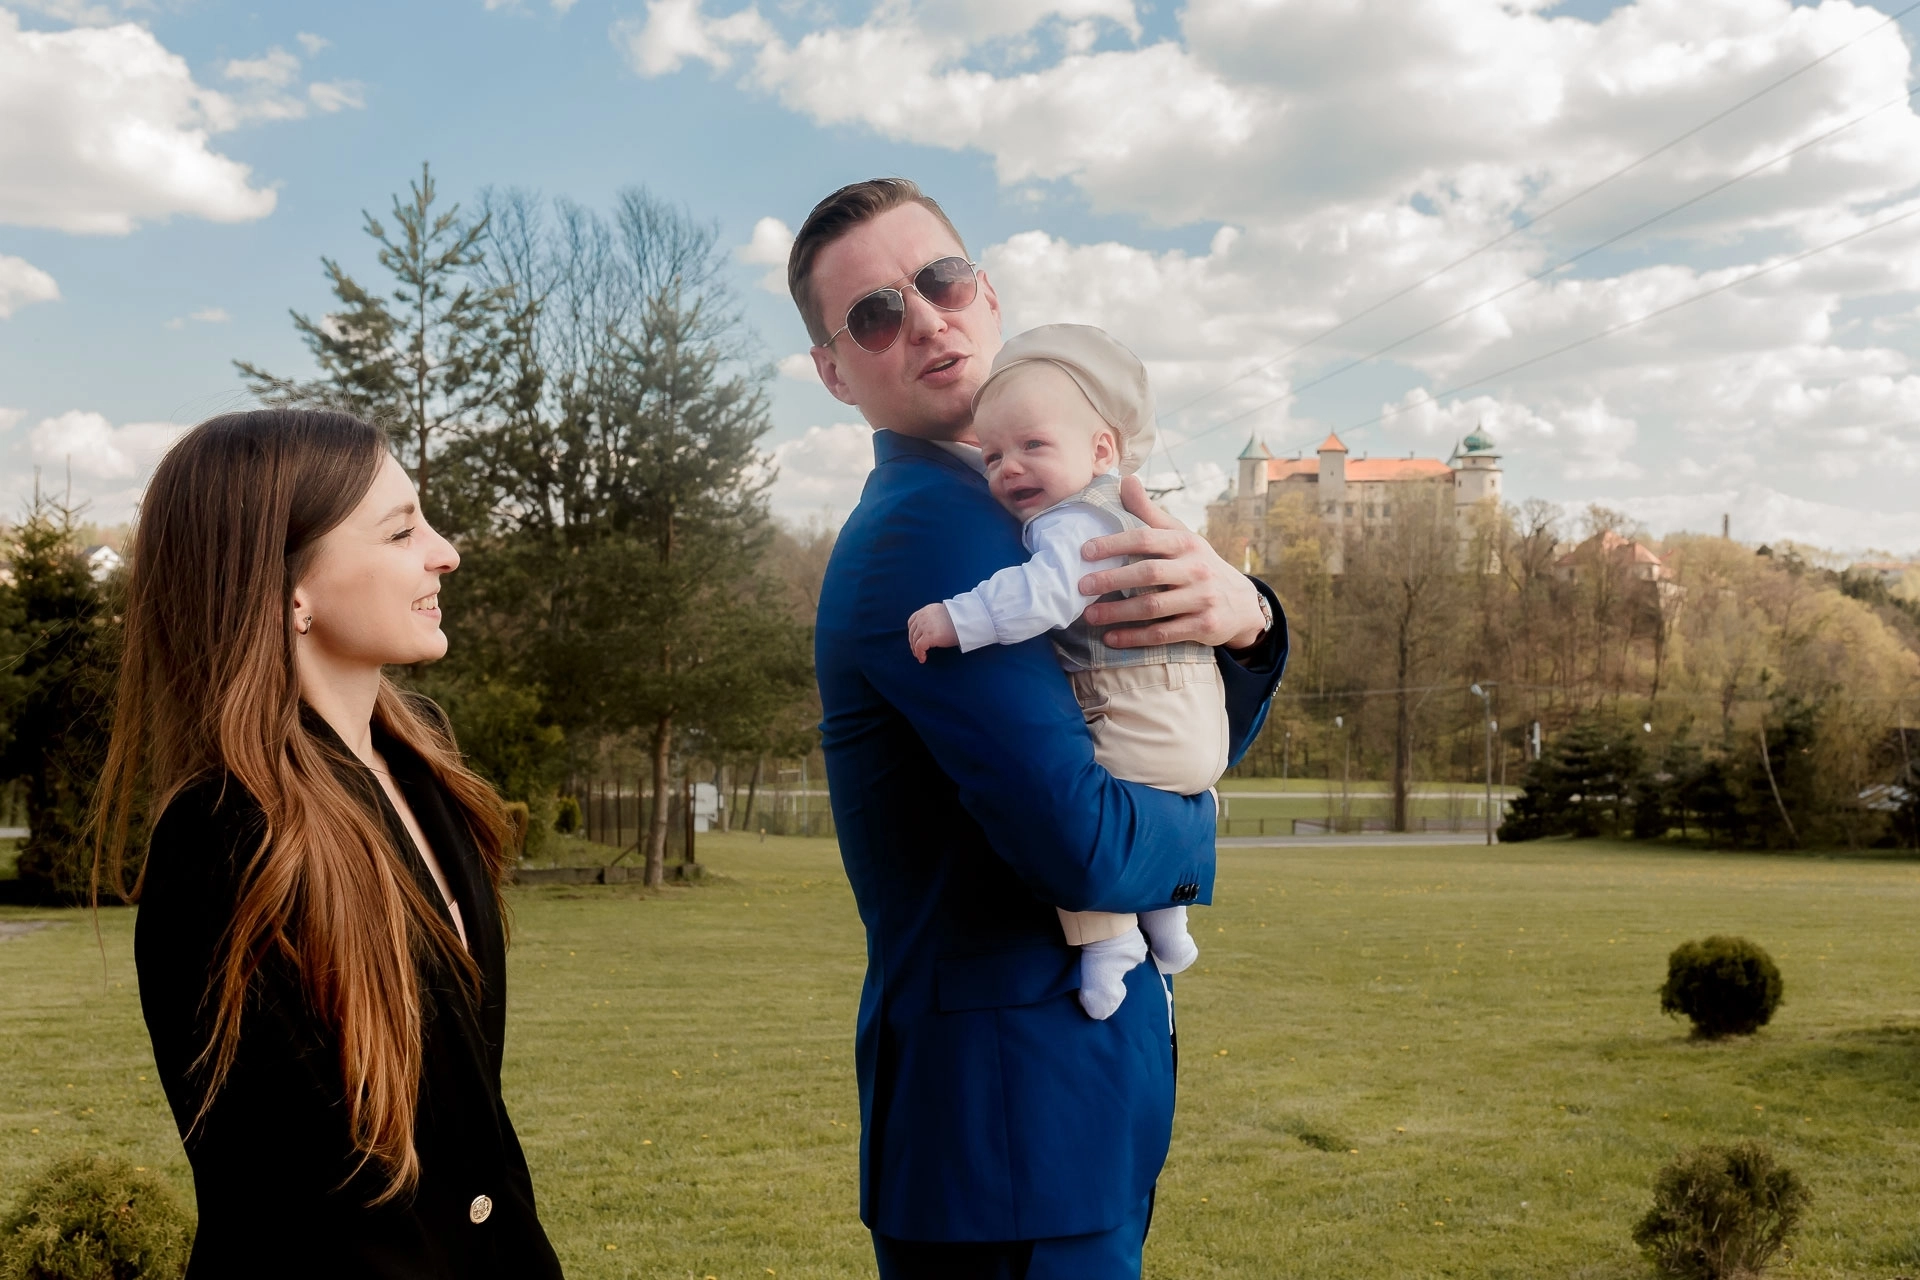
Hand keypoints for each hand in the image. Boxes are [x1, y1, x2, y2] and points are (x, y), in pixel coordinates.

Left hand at [908, 603, 959, 662]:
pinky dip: (920, 654)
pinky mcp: (928, 636)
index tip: (915, 640)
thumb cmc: (960, 619)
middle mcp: (923, 617)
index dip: (912, 632)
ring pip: (914, 640)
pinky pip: (919, 647)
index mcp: (927, 610)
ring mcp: (924, 626)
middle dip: (913, 642)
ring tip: (920, 656)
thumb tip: (930, 632)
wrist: (967, 621)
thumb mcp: (943, 614)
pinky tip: (923, 659)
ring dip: (916, 650)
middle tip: (916, 651)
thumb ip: (934, 619)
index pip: (912, 621)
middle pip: (912, 632)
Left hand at [1078, 475, 1266, 649]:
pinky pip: (1163, 634)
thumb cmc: (1199, 565)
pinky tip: (1111, 638)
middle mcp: (1196, 569)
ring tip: (1089, 615)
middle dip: (1111, 580)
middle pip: (1148, 574)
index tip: (1084, 551)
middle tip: (1081, 586)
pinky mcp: (1203, 627)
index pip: (1146, 538)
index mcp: (1186, 543)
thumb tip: (1125, 480)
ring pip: (1153, 607)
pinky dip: (1135, 637)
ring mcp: (1201, 599)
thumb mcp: (1180, 537)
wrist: (1242, 603)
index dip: (1114, 544)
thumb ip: (1149, 513)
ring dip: (1118, 613)